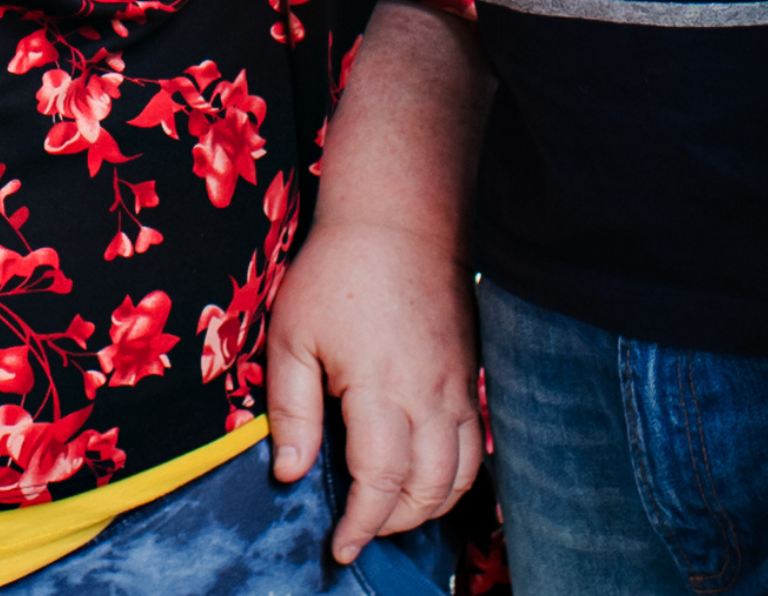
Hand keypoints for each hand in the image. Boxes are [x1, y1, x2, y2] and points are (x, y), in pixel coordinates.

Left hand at [265, 207, 482, 562]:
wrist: (399, 220)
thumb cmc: (336, 273)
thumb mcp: (291, 336)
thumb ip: (291, 411)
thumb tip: (291, 473)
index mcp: (381, 391)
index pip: (381, 482)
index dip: (362, 525)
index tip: (341, 548)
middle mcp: (430, 397)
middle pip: (426, 490)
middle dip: (392, 522)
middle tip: (358, 530)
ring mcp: (457, 387)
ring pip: (459, 474)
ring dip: (428, 507)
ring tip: (389, 512)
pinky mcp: (470, 376)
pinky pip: (476, 446)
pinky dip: (457, 478)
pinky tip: (427, 481)